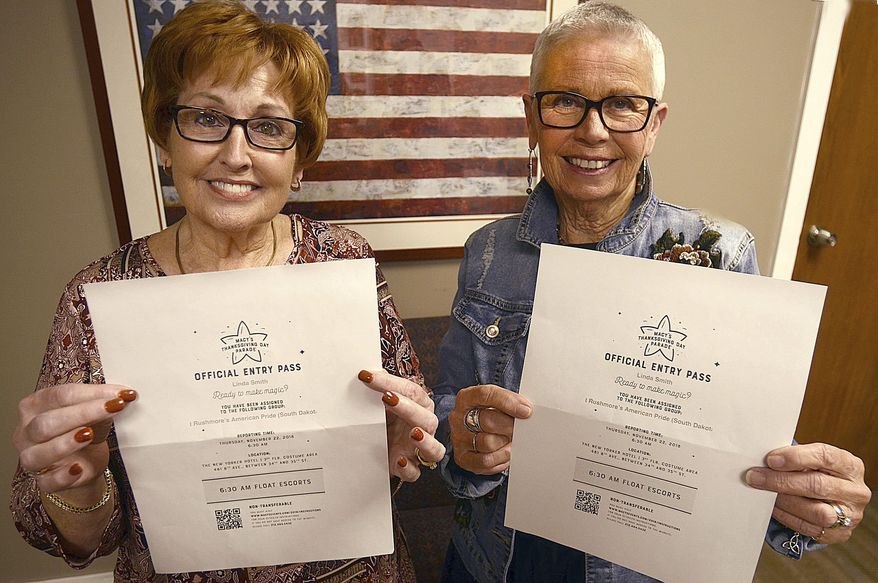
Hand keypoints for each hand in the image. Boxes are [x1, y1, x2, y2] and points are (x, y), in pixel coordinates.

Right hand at [13, 383, 136, 494]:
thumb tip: (122, 395)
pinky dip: (63, 476)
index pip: (60, 395)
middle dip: (82, 413)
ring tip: (89, 435)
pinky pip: (48, 481)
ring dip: (65, 443)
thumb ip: (102, 403)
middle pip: (47, 422)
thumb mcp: (94, 413)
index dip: (91, 393)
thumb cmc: (85, 430)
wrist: (86, 463)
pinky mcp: (43, 481)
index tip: (121, 393)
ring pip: (38, 453)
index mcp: (36, 405)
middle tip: (114, 407)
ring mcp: (31, 458)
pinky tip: (78, 468)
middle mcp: (27, 431)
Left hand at [358, 370, 445, 481]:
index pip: (411, 391)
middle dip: (408, 408)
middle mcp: (424, 427)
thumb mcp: (381, 403)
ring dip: (425, 441)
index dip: (390, 382)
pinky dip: (409, 469)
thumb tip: (366, 371)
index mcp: (419, 406)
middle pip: (426, 418)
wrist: (379, 447)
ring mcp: (419, 450)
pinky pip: (416, 472)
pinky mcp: (410, 469)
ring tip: (413, 433)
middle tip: (387, 398)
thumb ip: (379, 388)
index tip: (367, 377)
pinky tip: (399, 461)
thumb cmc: (385, 420)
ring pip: (434, 449)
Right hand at [449, 384, 531, 474]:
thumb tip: (526, 410)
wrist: (477, 431)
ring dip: (506, 443)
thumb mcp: (497, 401)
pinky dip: (501, 458)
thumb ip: (510, 402)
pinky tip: (506, 452)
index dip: (507, 402)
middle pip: (487, 421)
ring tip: (513, 441)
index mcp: (466, 398)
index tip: (526, 411)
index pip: (485, 395)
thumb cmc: (490, 414)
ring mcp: (458, 438)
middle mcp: (458, 417)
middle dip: (509, 426)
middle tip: (520, 429)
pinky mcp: (462, 458)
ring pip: (487, 443)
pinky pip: (485, 461)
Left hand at [746, 442, 870, 542]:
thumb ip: (795, 458)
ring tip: (764, 493)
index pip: (825, 457)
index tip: (770, 459)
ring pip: (817, 512)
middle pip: (817, 485)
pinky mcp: (841, 534)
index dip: (795, 457)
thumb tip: (764, 460)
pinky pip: (811, 529)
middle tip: (756, 477)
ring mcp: (851, 515)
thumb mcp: (813, 460)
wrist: (833, 498)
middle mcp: (856, 491)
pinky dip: (788, 517)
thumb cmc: (819, 473)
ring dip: (785, 502)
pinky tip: (774, 508)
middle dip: (782, 481)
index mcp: (850, 465)